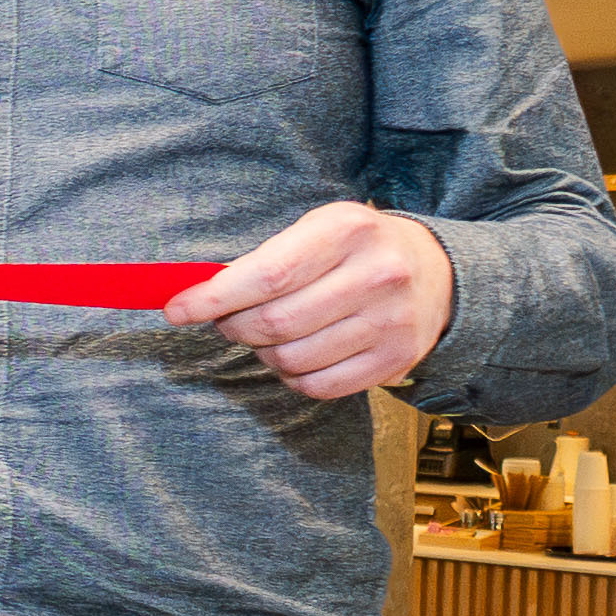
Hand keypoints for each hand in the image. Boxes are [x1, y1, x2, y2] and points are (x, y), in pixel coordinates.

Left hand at [169, 201, 460, 398]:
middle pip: (275, 323)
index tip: (177, 309)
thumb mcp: (318, 229)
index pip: (266, 275)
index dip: (214, 299)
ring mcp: (390, 322)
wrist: (439, 272)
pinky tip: (297, 355)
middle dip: (234, 327)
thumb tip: (198, 295)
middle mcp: (376, 275)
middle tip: (227, 320)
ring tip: (268, 335)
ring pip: (292, 359)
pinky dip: (292, 377)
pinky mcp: (396, 360)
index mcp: (348, 231)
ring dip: (263, 353)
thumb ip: (263, 259)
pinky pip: (319, 386)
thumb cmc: (358, 248)